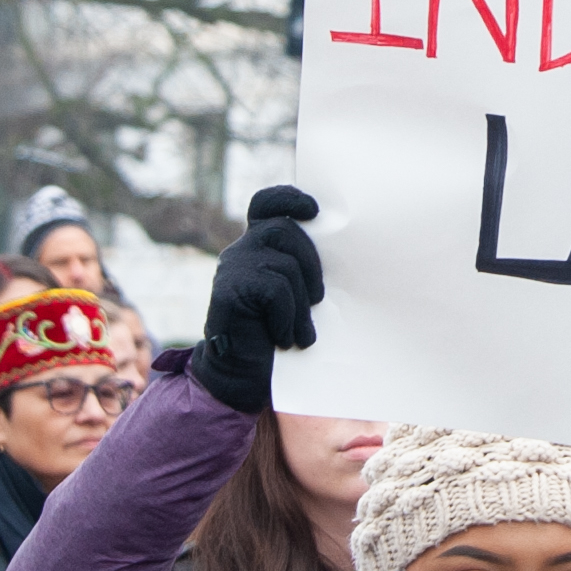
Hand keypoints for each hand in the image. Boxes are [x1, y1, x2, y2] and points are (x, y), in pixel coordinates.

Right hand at [192, 186, 323, 413]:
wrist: (241, 374)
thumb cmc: (276, 333)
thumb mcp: (294, 294)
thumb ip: (302, 268)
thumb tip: (343, 254)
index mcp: (259, 246)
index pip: (267, 204)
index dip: (288, 197)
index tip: (313, 210)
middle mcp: (241, 249)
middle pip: (284, 230)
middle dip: (311, 265)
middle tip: (318, 300)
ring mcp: (232, 267)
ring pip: (284, 264)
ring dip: (301, 304)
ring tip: (301, 332)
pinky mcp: (228, 289)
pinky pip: (274, 290)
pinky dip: (286, 317)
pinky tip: (283, 337)